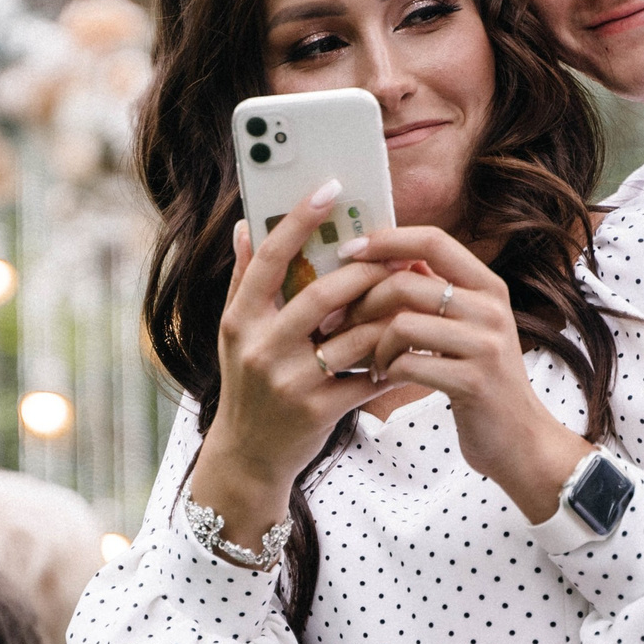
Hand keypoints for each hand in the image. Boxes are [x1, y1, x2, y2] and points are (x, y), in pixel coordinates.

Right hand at [185, 184, 411, 553]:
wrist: (249, 455)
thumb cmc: (246, 385)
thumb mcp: (234, 334)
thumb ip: (243, 280)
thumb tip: (243, 225)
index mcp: (241, 321)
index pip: (269, 259)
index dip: (299, 220)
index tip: (330, 188)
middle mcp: (261, 348)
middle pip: (323, 294)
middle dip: (366, 272)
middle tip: (393, 254)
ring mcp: (290, 381)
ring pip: (354, 335)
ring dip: (387, 316)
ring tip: (409, 298)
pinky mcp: (319, 410)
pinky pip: (368, 376)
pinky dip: (391, 360)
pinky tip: (407, 348)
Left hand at [331, 226, 590, 522]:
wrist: (520, 439)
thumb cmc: (480, 378)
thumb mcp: (468, 325)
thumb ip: (436, 290)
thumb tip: (385, 254)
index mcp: (488, 286)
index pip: (432, 240)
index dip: (386, 240)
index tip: (348, 251)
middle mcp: (491, 309)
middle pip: (405, 283)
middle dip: (361, 303)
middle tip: (340, 323)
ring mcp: (485, 345)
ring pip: (401, 323)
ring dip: (372, 344)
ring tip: (370, 359)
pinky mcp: (473, 382)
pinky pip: (408, 364)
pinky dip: (386, 371)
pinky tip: (384, 379)